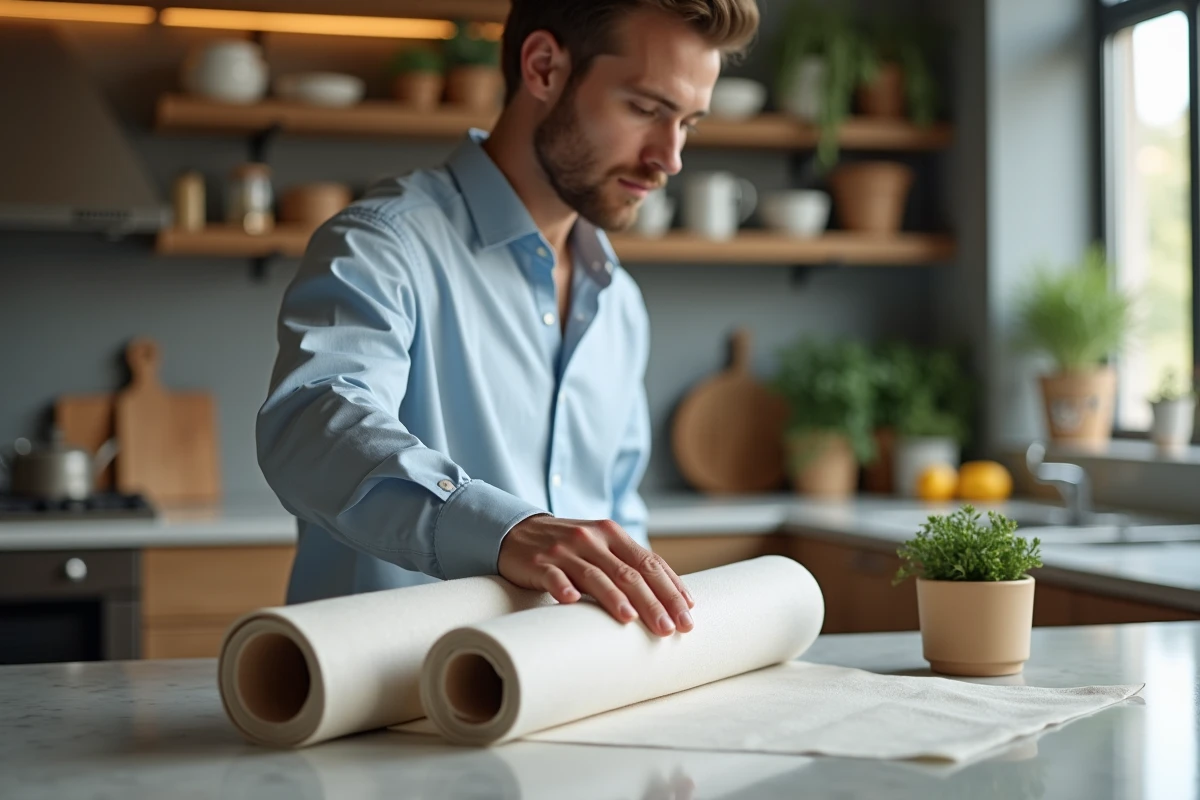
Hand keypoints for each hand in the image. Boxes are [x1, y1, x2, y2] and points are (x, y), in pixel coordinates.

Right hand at [497, 515, 694, 635]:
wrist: (518, 532)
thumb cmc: (569, 547)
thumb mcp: (601, 548)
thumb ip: (628, 565)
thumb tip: (669, 599)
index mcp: (613, 534)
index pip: (649, 562)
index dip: (671, 587)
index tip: (688, 613)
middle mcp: (592, 539)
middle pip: (628, 572)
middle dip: (653, 601)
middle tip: (669, 628)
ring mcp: (564, 550)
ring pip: (595, 575)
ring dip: (614, 598)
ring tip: (631, 619)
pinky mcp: (538, 562)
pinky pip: (552, 575)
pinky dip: (562, 587)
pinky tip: (570, 601)